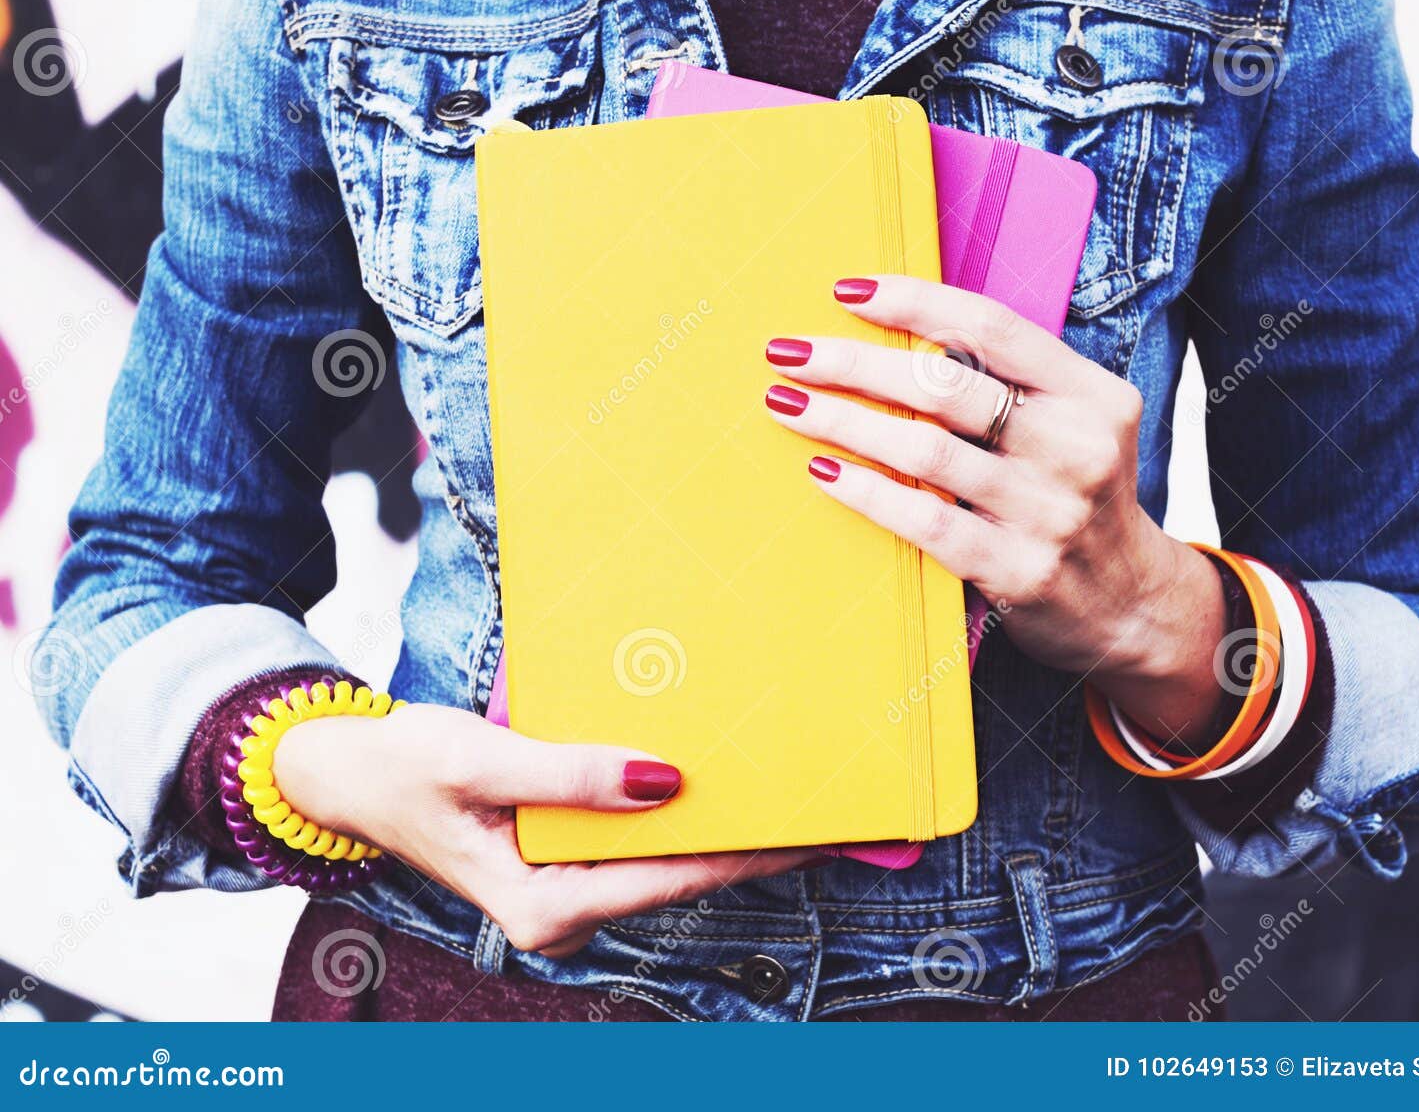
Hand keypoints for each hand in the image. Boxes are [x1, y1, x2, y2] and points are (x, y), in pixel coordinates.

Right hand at [272, 703, 817, 956]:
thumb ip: (570, 774)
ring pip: (658, 860)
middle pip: (675, 875)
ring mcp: (561, 891)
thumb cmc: (397, 768)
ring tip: (785, 790)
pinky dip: (673, 814)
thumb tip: (665, 781)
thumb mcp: (480, 761)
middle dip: (746, 842)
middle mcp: (558, 913)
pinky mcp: (560, 863)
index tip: (810, 832)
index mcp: (540, 906)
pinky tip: (715, 784)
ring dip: (716, 826)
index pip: (668, 880)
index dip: (746, 853)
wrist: (341, 774)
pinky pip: (631, 842)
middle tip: (819, 805)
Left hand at [767, 275, 1228, 743]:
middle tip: (788, 352)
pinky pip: (924, 520)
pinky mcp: (1018, 572)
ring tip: (786, 403)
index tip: (845, 291)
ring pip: (924, 450)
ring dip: (843, 420)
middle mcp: (1077, 448)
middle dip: (853, 362)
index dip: (913, 301)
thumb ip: (1010, 384)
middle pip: (944, 385)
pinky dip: (866, 490)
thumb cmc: (1074, 499)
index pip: (992, 326)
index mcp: (1092, 396)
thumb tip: (896, 333)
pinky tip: (823, 470)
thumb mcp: (1073, 427)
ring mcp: (1050, 513)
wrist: (1128, 607)